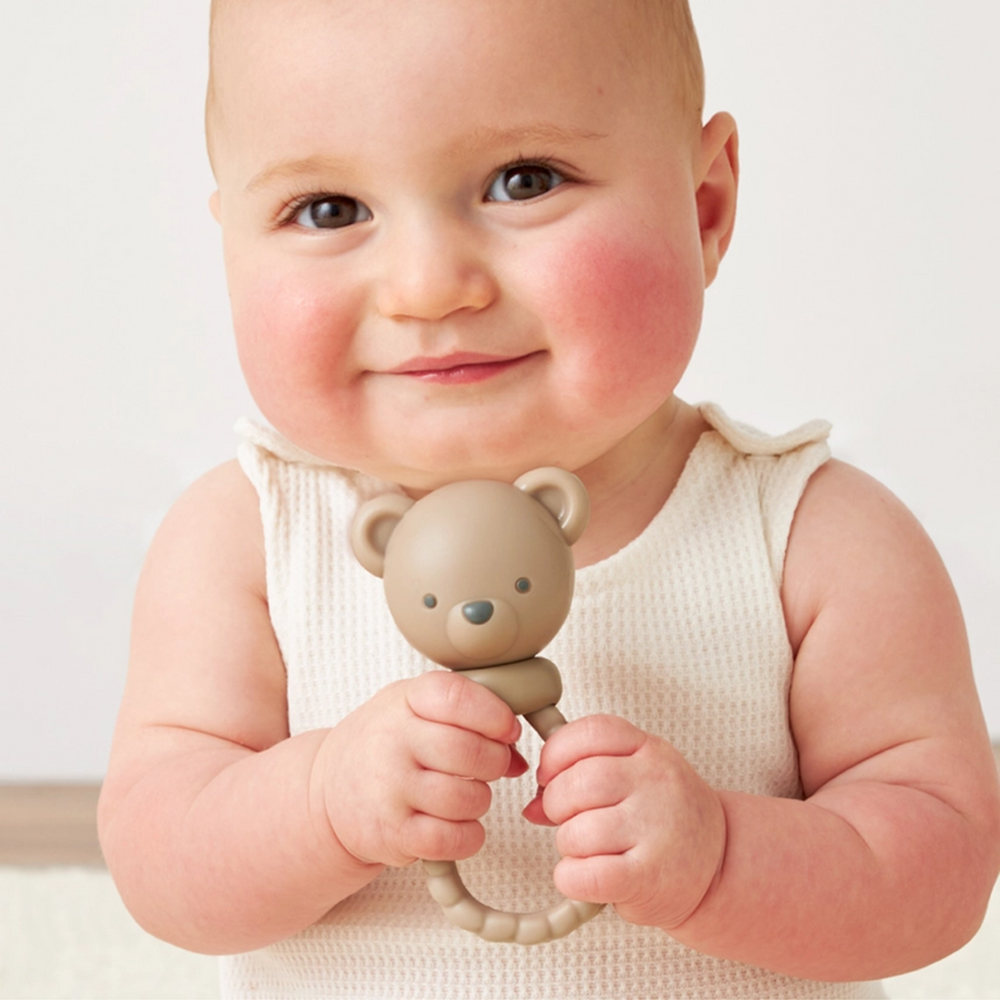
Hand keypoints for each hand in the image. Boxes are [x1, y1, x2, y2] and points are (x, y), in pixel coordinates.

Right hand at [319, 671, 525, 868]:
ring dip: (479, 800)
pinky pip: (454, 839)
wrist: (326, 792)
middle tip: (488, 765)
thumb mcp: (414, 709)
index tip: (506, 729)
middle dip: (494, 762)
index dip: (495, 714)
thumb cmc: (383, 745)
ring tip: (463, 794)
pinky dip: (468, 835)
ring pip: (468, 798)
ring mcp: (390, 789)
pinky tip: (456, 823)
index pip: (458, 697)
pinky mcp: (392, 834)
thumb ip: (467, 719)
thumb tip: (518, 756)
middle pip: (470, 752)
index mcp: (403, 700)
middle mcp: (393, 742)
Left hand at [523, 714, 725, 928]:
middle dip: (556, 803)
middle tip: (566, 818)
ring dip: (567, 845)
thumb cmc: (669, 817)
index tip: (550, 774)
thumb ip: (587, 773)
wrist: (722, 864)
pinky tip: (587, 876)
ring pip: (576, 831)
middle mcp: (656, 783)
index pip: (592, 732)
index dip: (557, 753)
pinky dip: (572, 878)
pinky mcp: (649, 876)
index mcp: (650, 750)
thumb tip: (532, 804)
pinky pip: (585, 875)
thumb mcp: (639, 775)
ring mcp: (656, 829)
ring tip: (588, 849)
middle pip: (578, 782)